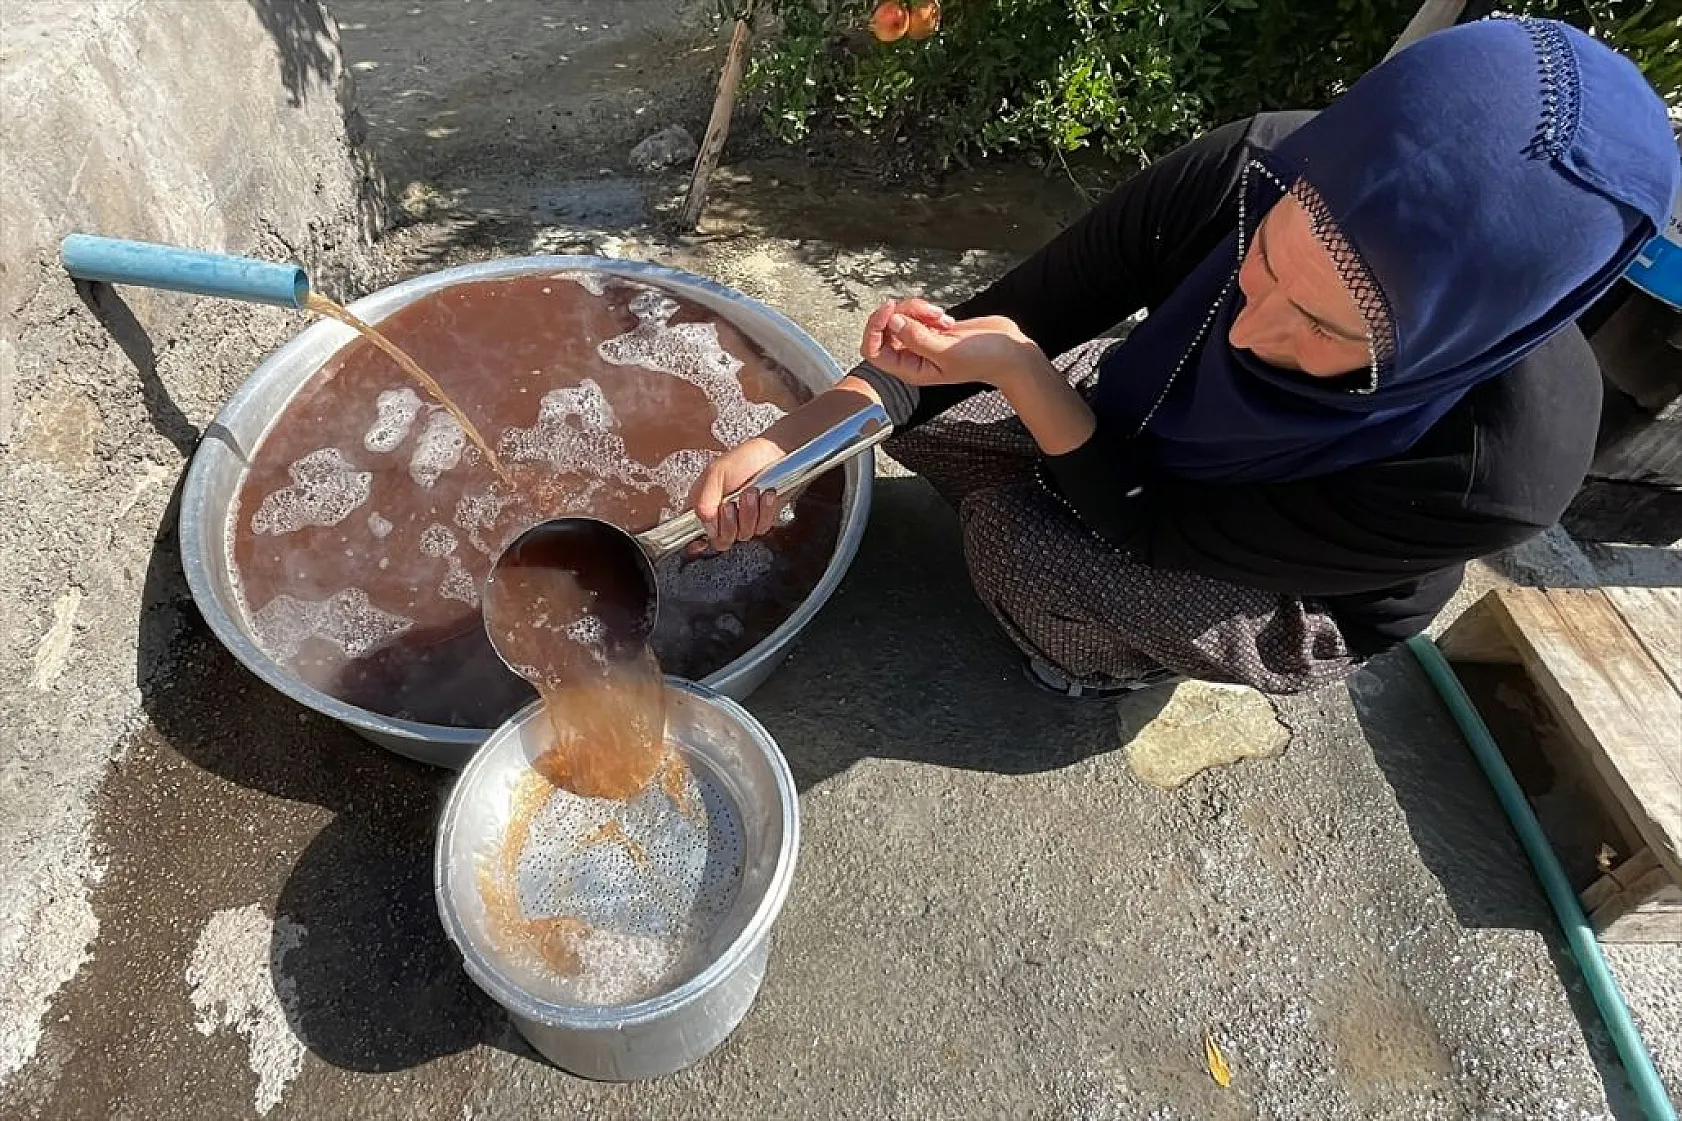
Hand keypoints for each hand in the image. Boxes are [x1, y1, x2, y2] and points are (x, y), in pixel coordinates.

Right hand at [685, 436, 787, 553]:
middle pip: (721, 541)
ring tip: (751, 491)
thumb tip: (707, 525)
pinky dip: (765, 511)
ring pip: (743, 535)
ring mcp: (742, 521)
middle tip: (731, 503)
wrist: (771, 454)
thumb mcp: (715, 473)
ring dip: (749, 513)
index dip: (695, 543)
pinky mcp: (762, 520)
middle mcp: (721, 517)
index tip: (701, 542)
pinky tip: (766, 495)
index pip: (692, 535)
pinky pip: (763, 527)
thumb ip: (703, 500)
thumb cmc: (742, 460)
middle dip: (729, 523)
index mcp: (703, 506)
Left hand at [862, 302, 1045, 390]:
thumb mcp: (947, 351)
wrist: (1009, 352)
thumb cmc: (983, 360)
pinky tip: (946, 319)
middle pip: (885, 329)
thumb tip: (892, 322)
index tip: (891, 310)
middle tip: (925, 310)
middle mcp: (912, 357)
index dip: (875, 328)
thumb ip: (916, 338)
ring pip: (901, 317)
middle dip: (902, 313)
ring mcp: (921, 342)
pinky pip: (915, 313)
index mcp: (910, 370)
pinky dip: (927, 309)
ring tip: (940, 316)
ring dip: (918, 309)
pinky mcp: (932, 329)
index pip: (873, 351)